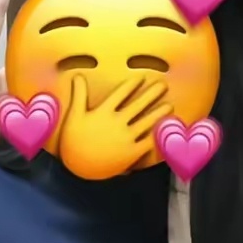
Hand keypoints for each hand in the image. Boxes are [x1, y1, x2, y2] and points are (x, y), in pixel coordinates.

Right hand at [57, 74, 173, 179]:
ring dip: (159, 112)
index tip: (142, 78)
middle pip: (138, 104)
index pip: (121, 93)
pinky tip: (165, 129)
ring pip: (147, 121)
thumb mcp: (74, 115)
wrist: (78, 168)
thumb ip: (79, 94)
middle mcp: (117, 122)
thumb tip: (77, 74)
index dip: (132, 84)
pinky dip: (157, 135)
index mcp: (103, 112)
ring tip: (169, 105)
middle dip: (152, 93)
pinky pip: (148, 142)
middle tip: (163, 85)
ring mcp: (126, 138)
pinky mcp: (131, 153)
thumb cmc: (73, 141)